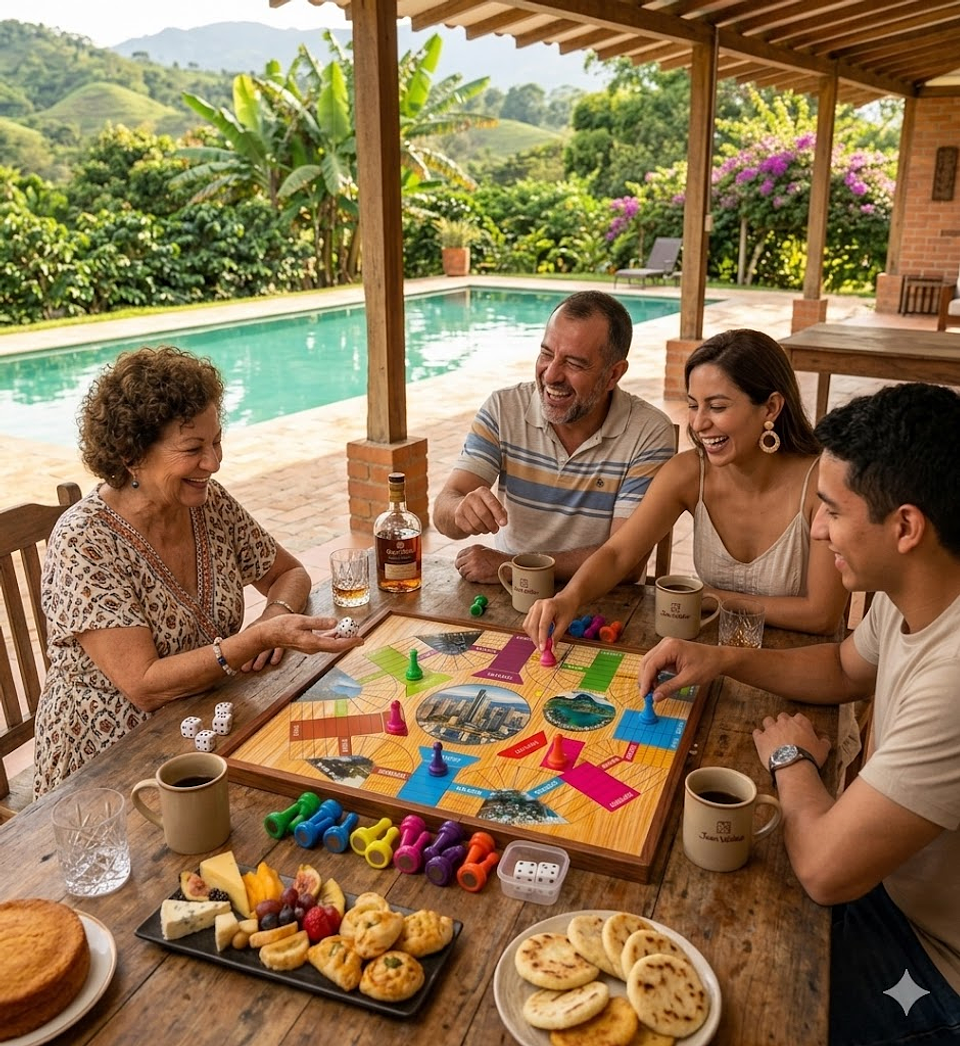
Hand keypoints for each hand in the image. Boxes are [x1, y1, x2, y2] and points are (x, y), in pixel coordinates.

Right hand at [242, 615, 362, 671]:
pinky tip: (337, 630)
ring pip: (331, 645)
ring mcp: (310, 647)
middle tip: (360, 635)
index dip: (350, 642)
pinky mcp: (308, 644)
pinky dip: (333, 637)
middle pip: (336, 647)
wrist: (267, 635)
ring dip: (341, 639)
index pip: (336, 645)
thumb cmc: (281, 626)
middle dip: (349, 641)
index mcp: (312, 643)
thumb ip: (318, 622)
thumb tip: (335, 623)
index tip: (361, 640)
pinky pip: (324, 642)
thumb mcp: (301, 620)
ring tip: (351, 631)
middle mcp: (313, 648)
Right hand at [453, 488, 507, 535]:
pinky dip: (476, 532)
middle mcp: (471, 497)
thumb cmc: (483, 506)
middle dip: (492, 525)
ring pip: (476, 524)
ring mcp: (462, 506)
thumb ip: (500, 511)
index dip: (499, 515)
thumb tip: (503, 521)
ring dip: (485, 530)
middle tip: (495, 529)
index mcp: (482, 491)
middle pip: (484, 514)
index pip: (492, 503)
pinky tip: (479, 529)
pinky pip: (470, 529)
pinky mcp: (458, 517)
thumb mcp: (492, 504)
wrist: (464, 506)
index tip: (504, 524)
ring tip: (487, 529)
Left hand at [454, 545, 508, 583]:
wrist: (508, 566)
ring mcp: (473, 564)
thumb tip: (465, 560)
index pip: (460, 555)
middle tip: (468, 572)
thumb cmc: (499, 560)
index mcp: (474, 548)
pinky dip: (471, 579)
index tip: (464, 565)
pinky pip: (467, 578)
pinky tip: (479, 578)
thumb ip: (474, 554)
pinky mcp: (476, 573)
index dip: (461, 561)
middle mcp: (472, 555)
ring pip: (462, 571)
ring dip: (467, 575)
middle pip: (458, 563)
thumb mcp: (485, 551)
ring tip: (476, 575)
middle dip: (462, 568)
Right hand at [524, 595, 577, 650]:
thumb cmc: (567, 609)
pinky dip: (532, 633)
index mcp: (549, 606)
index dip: (542, 638)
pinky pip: (527, 625)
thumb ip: (557, 636)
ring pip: (528, 626)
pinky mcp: (530, 611)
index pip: (542, 625)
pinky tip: (539, 636)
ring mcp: (533, 607)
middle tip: (542, 649)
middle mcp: (538, 605)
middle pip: (532, 626)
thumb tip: (551, 649)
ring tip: (542, 643)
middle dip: (536, 640)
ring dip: (533, 637)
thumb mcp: (565, 623)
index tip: (543, 649)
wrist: (565, 600)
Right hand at [638, 637, 725, 700]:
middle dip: (645, 679)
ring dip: (648, 677)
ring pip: (649, 662)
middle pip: (647, 662)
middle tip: (646, 695)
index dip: (645, 681)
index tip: (644, 695)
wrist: (719, 659)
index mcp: (670, 647)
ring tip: (651, 691)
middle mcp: (666, 644)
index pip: (651, 664)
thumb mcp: (689, 679)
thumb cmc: (707, 665)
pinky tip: (656, 684)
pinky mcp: (668, 651)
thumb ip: (670, 687)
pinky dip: (654, 674)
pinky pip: (656, 663)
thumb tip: (656, 697)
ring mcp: (666, 646)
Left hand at [753, 712, 830, 770]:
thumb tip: (825, 740)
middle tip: (785, 733)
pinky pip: (756, 732)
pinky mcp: (761, 738)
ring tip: (772, 735)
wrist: (793, 765)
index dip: (798, 724)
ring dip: (769, 726)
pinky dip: (758, 736)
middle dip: (783, 723)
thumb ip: (824, 742)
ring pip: (767, 721)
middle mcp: (784, 722)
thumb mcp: (823, 749)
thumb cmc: (810, 757)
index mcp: (800, 722)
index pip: (799, 717)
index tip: (799, 731)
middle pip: (782, 716)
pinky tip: (761, 740)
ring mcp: (771, 729)